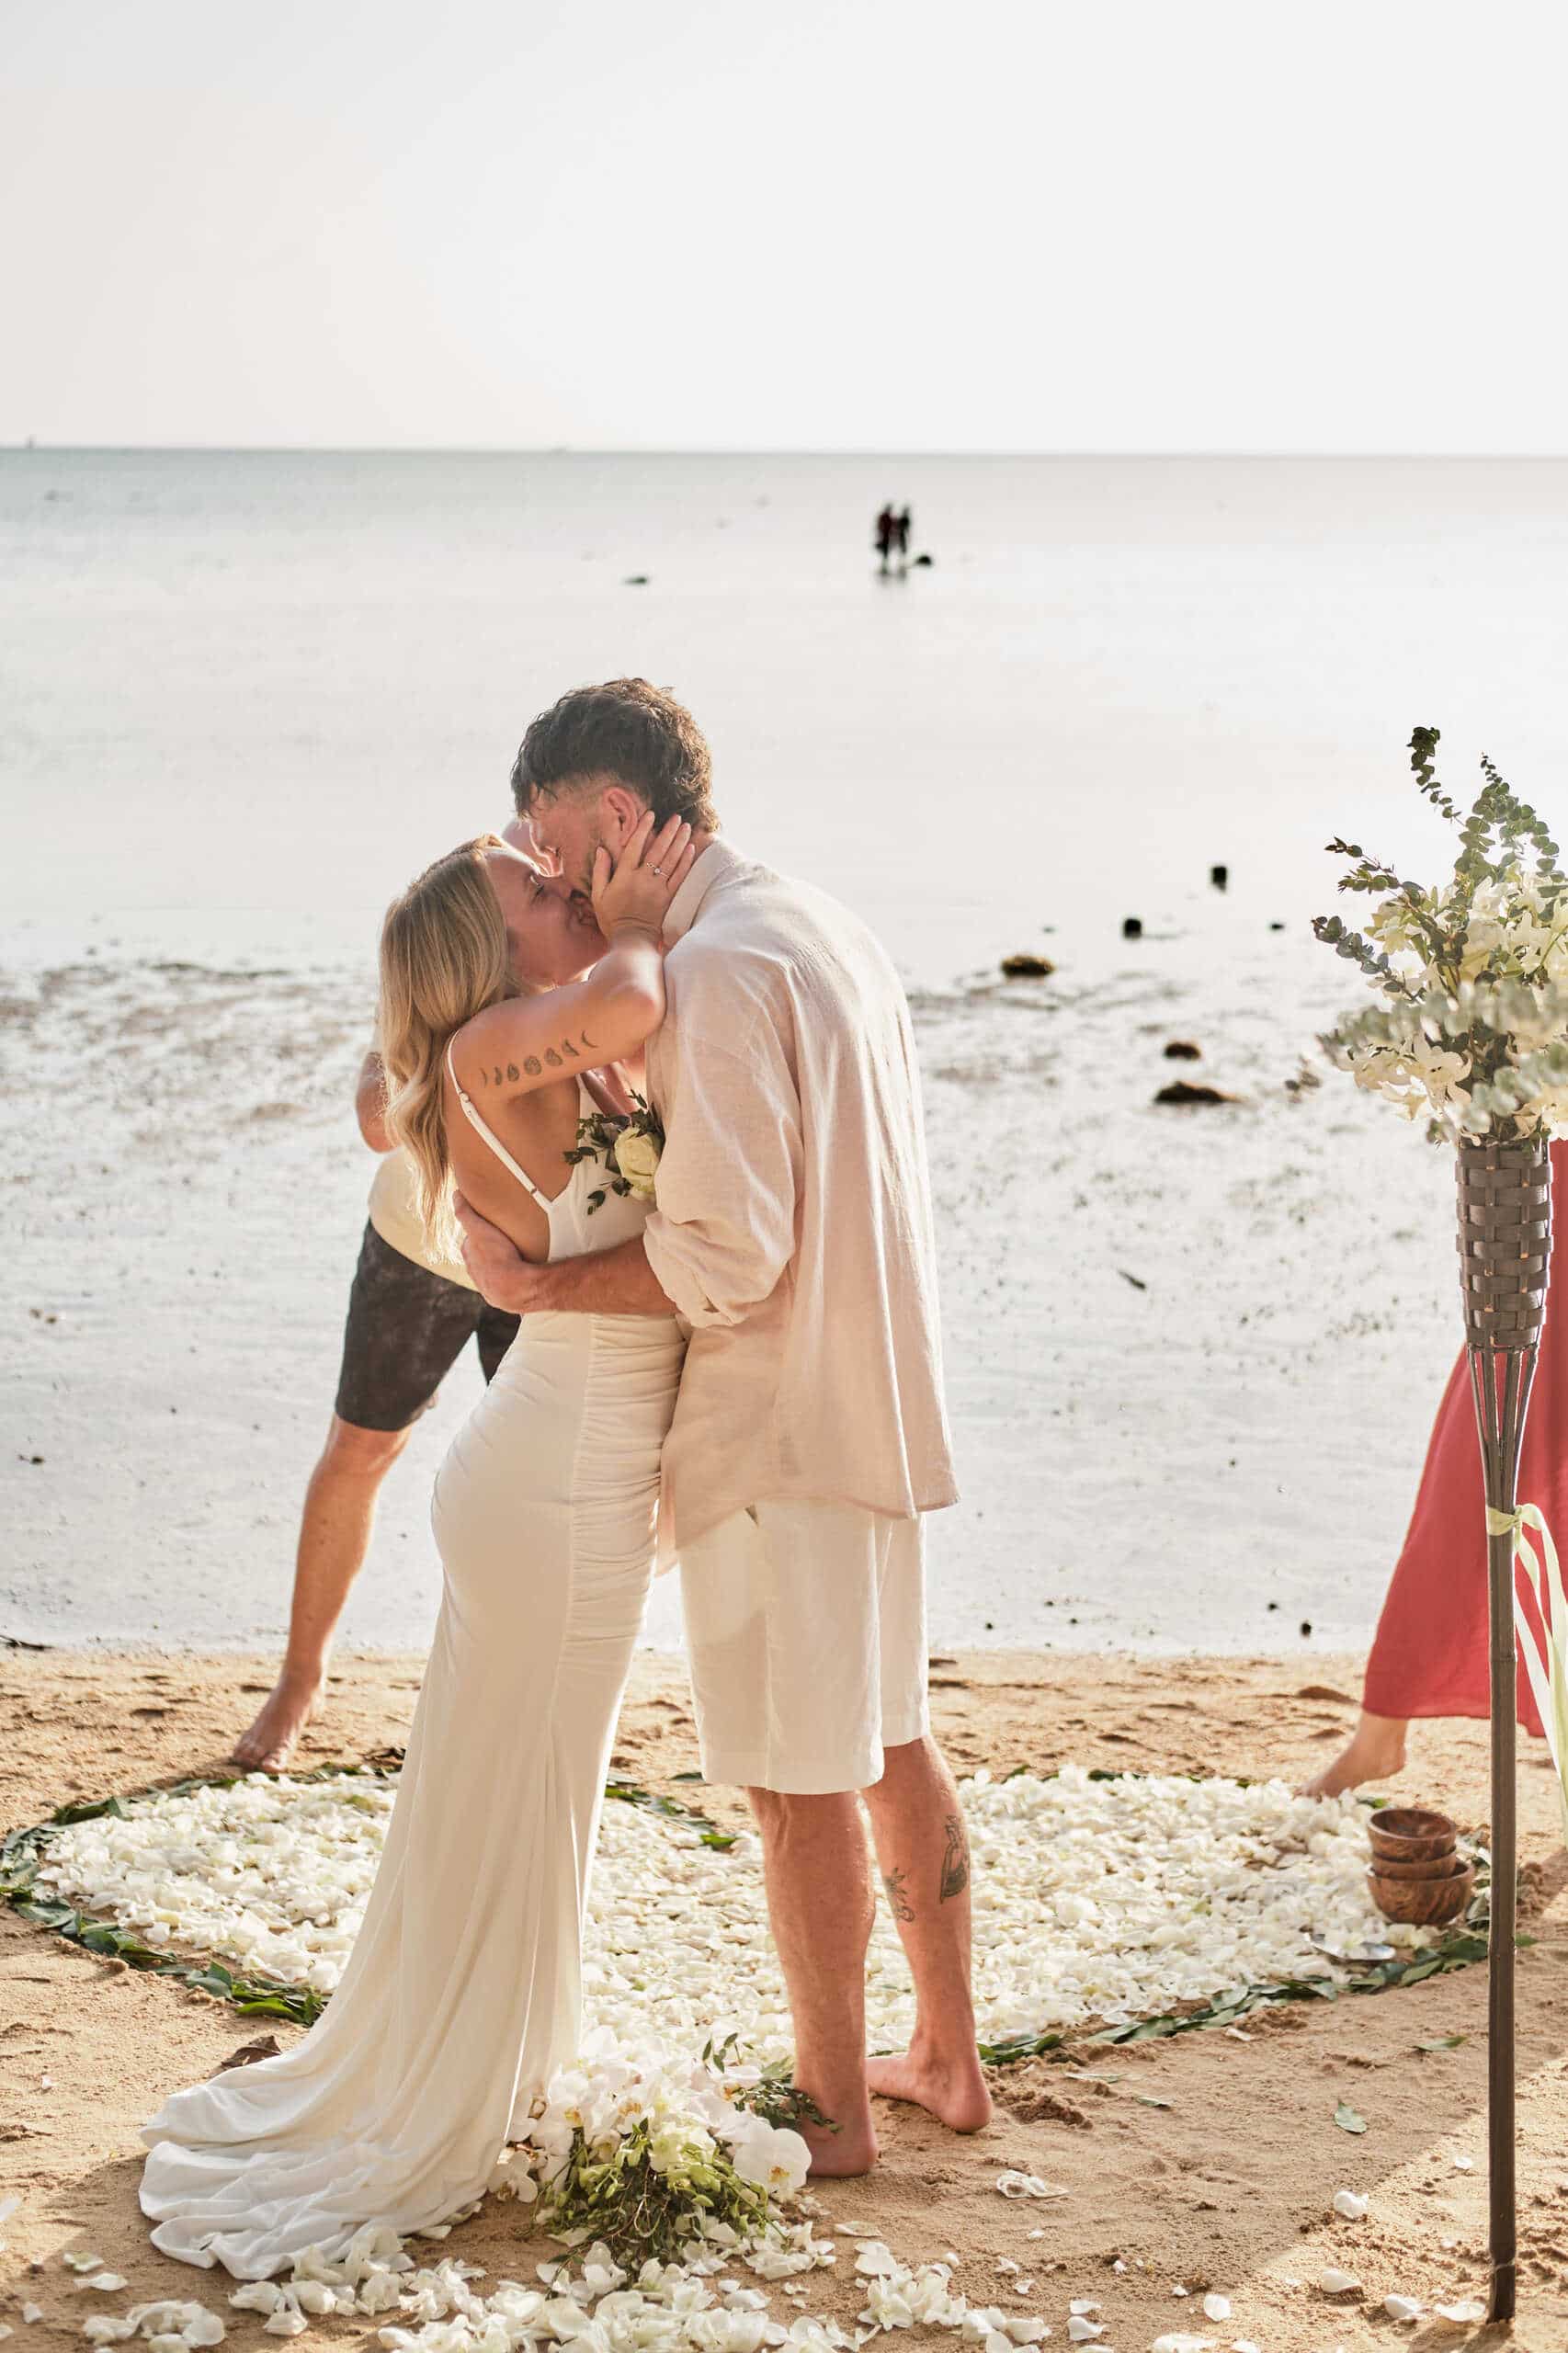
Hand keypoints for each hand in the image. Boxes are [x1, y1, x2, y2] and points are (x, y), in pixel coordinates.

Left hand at [453, 1193, 546, 1312]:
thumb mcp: (479, 1229)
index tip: (490, 1225)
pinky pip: (507, 1285)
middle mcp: (475, 1273)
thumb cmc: (497, 1258)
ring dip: (502, 1265)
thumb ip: (466, 1212)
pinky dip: (512, 1279)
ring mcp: (488, 1287)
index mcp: (469, 1257)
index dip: (479, 1231)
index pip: (470, 1241)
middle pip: (481, 1257)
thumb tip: (455, 1194)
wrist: (515, 1289)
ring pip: (493, 1272)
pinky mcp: (503, 1298)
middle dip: (490, 1249)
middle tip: (506, 1240)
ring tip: (517, 1257)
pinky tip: (523, 1274)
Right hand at [590, 810, 697, 939]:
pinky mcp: (668, 897)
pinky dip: (686, 862)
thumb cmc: (612, 919)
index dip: (643, 829)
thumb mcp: (598, 896)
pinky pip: (679, 876)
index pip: (635, 846)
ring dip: (680, 842)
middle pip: (658, 850)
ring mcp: (657, 888)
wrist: (631, 940)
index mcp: (624, 876)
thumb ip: (600, 871)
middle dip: (669, 831)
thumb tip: (602, 850)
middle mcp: (643, 879)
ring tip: (687, 827)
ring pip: (671, 860)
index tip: (651, 815)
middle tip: (677, 817)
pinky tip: (691, 849)